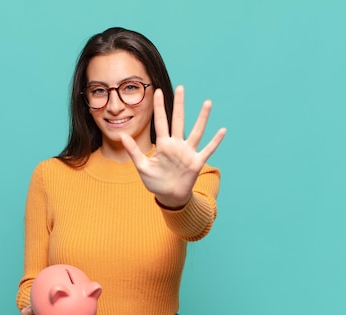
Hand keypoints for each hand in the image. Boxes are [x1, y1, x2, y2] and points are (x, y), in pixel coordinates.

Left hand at [121, 86, 225, 207]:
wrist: (169, 196)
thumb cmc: (155, 182)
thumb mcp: (142, 166)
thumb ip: (134, 151)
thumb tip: (122, 136)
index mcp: (163, 144)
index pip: (160, 122)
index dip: (159, 107)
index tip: (157, 91)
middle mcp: (176, 145)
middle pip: (178, 121)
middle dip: (179, 105)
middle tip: (181, 88)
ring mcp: (187, 152)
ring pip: (196, 131)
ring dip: (202, 118)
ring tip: (207, 103)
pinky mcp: (196, 162)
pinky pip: (207, 150)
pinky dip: (215, 141)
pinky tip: (223, 130)